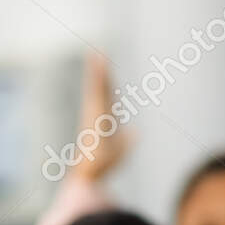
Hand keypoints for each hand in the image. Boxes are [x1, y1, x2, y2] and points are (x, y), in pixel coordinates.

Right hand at [74, 52, 130, 182]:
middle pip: (101, 87)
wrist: (89, 173)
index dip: (107, 80)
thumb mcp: (122, 150)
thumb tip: (136, 132)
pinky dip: (95, 77)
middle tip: (95, 51)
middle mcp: (96, 113)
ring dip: (96, 69)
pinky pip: (95, 90)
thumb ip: (129, 139)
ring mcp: (93, 112)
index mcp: (104, 119)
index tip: (104, 67)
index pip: (107, 95)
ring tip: (94, 52)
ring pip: (97, 86)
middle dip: (100, 70)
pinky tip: (96, 63)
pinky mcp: (91, 112)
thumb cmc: (102, 166)